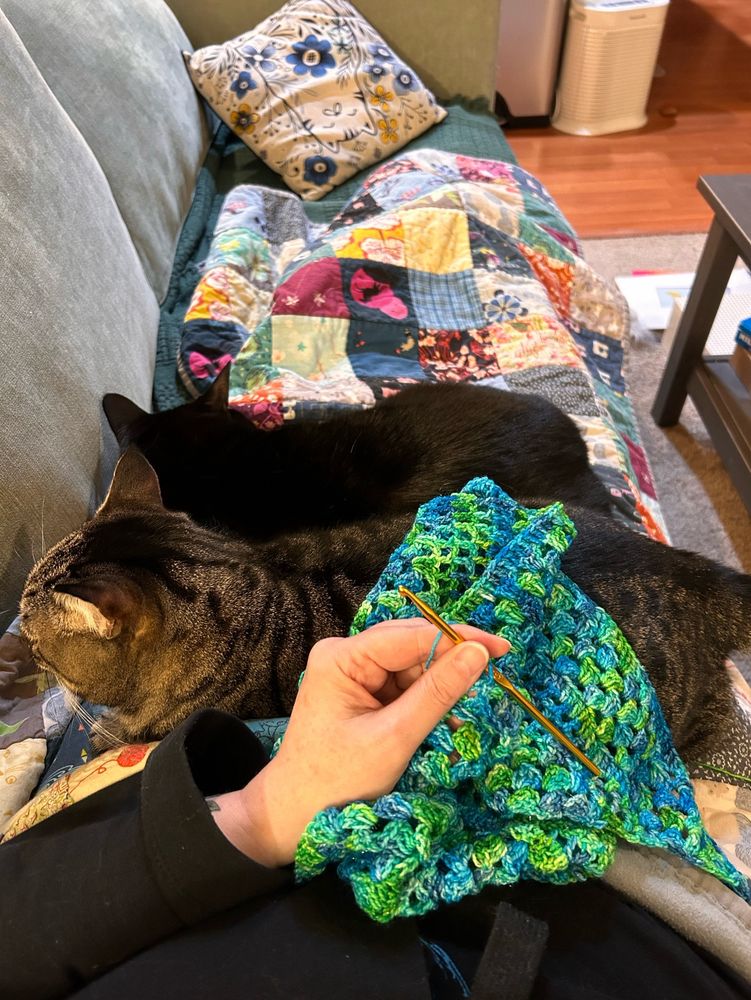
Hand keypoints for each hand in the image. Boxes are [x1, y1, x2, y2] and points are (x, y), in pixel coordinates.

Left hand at [211, 619, 509, 866]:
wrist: (292, 818)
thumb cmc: (337, 782)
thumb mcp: (394, 737)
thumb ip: (438, 693)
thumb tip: (479, 653)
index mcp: (342, 657)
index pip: (411, 635)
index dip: (459, 638)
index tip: (502, 648)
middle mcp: (344, 655)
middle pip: (411, 646)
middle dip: (450, 664)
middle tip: (494, 676)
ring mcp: (350, 674)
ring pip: (411, 668)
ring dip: (439, 690)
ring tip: (460, 718)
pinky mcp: (358, 694)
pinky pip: (401, 687)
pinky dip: (425, 703)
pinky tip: (443, 723)